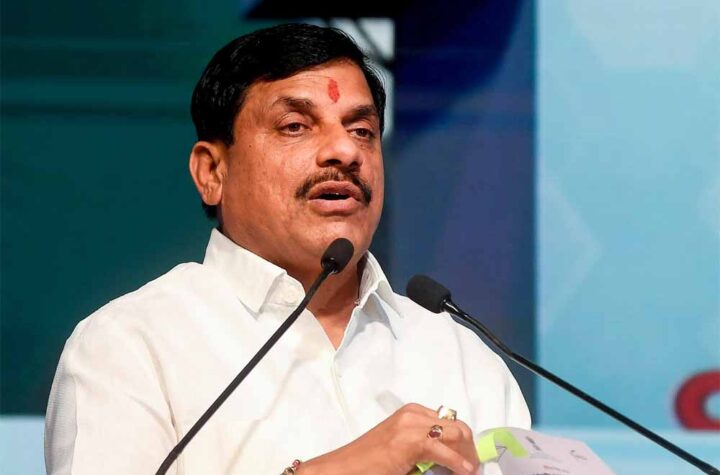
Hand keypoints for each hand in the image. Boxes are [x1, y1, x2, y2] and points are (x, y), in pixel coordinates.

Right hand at [298, 403, 479, 474]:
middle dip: (470, 448)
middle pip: (458, 426)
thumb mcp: (402, 448)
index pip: (451, 422)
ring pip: (457, 434)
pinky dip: (458, 462)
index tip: (470, 460)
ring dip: (467, 455)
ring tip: (469, 471)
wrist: (343, 468)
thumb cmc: (369, 462)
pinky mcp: (409, 440)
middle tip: (472, 468)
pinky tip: (464, 472)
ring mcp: (411, 424)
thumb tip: (452, 458)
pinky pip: (444, 450)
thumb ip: (424, 446)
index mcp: (412, 412)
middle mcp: (413, 413)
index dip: (464, 442)